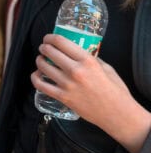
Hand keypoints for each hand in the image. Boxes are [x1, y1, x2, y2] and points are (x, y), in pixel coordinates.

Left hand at [32, 33, 150, 152]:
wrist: (117, 114)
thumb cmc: (115, 91)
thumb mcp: (106, 68)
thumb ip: (92, 58)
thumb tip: (78, 51)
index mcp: (87, 61)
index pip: (61, 42)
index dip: (51, 38)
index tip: (48, 38)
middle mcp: (75, 71)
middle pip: (50, 52)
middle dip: (44, 48)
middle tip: (44, 48)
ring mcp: (67, 84)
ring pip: (42, 66)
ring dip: (39, 61)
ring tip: (41, 60)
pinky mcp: (62, 97)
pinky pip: (40, 85)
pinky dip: (35, 78)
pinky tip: (37, 75)